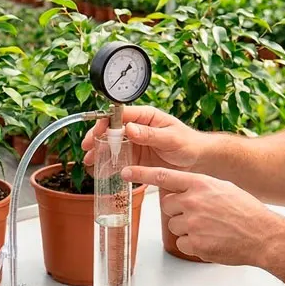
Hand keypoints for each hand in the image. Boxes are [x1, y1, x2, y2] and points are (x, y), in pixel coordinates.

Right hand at [82, 106, 205, 169]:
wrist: (197, 160)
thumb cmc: (188, 143)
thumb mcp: (171, 138)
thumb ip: (150, 134)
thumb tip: (129, 128)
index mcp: (146, 116)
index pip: (120, 115)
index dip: (106, 122)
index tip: (98, 131)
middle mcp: (137, 128)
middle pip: (110, 129)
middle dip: (96, 137)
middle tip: (87, 147)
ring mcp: (135, 143)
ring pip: (111, 145)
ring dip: (99, 152)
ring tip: (90, 160)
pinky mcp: (135, 158)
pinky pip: (118, 160)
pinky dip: (108, 165)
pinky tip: (100, 170)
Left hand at [122, 165, 284, 266]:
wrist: (263, 236)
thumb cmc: (246, 212)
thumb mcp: (223, 188)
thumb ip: (199, 187)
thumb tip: (182, 190)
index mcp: (200, 183)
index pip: (164, 176)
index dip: (142, 174)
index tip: (125, 172)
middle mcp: (193, 201)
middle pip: (168, 205)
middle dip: (180, 211)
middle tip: (203, 215)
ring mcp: (192, 223)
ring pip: (174, 225)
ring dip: (187, 229)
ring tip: (211, 228)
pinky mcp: (195, 243)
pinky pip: (183, 243)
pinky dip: (194, 244)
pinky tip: (212, 240)